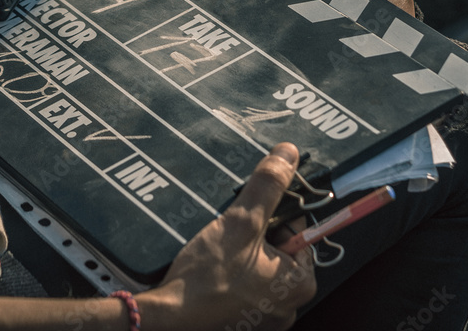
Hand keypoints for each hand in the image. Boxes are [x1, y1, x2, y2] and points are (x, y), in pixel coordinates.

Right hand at [140, 143, 317, 330]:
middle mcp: (289, 306)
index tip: (248, 211)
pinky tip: (210, 269)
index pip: (298, 230)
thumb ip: (268, 187)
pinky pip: (242, 288)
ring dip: (238, 253)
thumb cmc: (206, 281)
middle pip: (276, 249)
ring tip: (216, 251)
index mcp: (300, 284)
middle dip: (252, 235)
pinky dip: (228, 275)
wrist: (167, 322)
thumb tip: (288, 154)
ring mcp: (263, 318)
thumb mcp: (241, 223)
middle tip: (228, 233)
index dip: (271, 213)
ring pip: (256, 267)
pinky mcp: (240, 322)